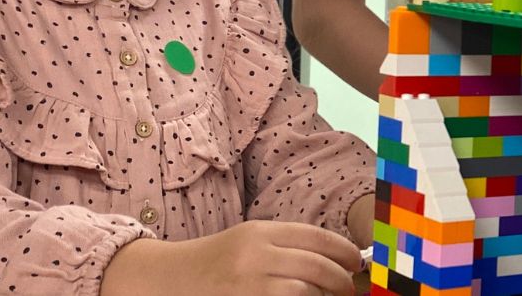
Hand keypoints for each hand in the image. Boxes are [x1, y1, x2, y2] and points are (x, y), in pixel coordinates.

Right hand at [103, 220, 360, 295]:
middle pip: (316, 267)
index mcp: (259, 232)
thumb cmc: (213, 263)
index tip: (358, 263)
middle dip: (341, 280)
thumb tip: (335, 258)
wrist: (163, 280)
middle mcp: (254, 256)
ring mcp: (246, 285)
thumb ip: (286, 245)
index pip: (317, 238)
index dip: (345, 251)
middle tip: (350, 289)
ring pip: (305, 291)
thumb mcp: (248, 241)